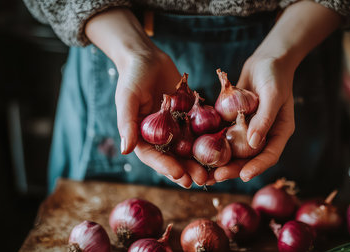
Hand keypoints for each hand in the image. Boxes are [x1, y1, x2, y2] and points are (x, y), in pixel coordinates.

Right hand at [86, 8, 207, 187]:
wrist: (147, 57)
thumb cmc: (132, 76)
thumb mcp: (128, 98)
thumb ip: (127, 123)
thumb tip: (125, 150)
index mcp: (142, 136)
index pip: (153, 157)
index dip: (165, 167)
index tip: (179, 174)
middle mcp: (160, 136)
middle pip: (174, 158)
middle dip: (188, 170)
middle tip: (202, 181)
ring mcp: (176, 127)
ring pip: (189, 148)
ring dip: (201, 160)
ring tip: (214, 172)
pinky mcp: (189, 116)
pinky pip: (201, 130)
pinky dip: (211, 139)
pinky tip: (224, 146)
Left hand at [208, 0, 340, 183]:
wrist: (265, 60)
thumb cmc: (274, 74)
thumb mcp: (272, 95)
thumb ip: (264, 119)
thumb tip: (254, 143)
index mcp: (279, 132)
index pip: (269, 155)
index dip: (257, 167)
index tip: (243, 176)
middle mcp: (263, 134)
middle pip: (248, 158)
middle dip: (232, 169)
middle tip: (215, 177)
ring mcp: (248, 129)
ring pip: (233, 150)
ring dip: (219, 161)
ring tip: (204, 173)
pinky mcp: (234, 122)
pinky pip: (223, 135)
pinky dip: (212, 143)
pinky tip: (197, 150)